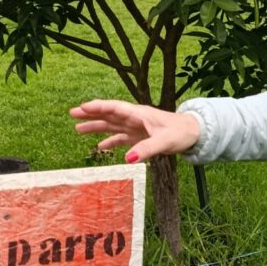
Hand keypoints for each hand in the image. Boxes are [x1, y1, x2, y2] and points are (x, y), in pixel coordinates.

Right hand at [70, 98, 200, 162]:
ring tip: (78, 128)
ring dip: (96, 126)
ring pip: (113, 125)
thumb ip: (146, 149)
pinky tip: (100, 146)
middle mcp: (136, 119)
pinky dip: (110, 141)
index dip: (98, 107)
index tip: (82, 107)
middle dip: (91, 114)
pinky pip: (121, 138)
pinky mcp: (141, 137)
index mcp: (140, 114)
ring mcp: (137, 127)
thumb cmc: (181, 133)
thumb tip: (126, 159)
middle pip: (109, 114)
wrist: (194, 134)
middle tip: (72, 113)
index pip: (115, 108)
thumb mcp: (164, 141)